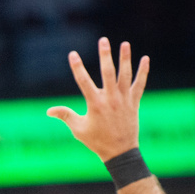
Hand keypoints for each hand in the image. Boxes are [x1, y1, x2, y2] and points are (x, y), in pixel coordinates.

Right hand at [47, 37, 148, 161]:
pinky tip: (145, 59)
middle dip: (105, 56)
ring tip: (124, 44)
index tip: (72, 54)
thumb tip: (49, 110)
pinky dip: (143, 72)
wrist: (120, 152)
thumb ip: (65, 116)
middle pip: (108, 73)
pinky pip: (140, 84)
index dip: (77, 67)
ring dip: (125, 59)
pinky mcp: (134, 102)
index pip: (83, 82)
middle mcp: (110, 99)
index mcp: (95, 104)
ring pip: (125, 75)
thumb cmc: (97, 141)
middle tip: (103, 41)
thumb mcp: (78, 129)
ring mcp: (124, 100)